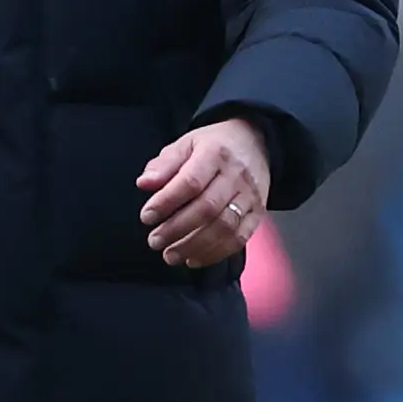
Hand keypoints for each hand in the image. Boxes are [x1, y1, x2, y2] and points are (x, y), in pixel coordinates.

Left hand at [138, 117, 273, 269]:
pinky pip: (240, 238)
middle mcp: (236, 176)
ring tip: (170, 255)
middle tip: (154, 241)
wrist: (256, 142)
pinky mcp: (258, 213)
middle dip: (177, 229)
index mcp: (215, 154)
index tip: (146, 216)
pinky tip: (194, 259)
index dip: (167, 202)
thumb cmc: (214, 145)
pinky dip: (216, 253)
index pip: (190, 182)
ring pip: (225, 227)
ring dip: (194, 246)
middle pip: (207, 208)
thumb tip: (144, 184)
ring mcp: (250, 196)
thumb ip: (164, 164)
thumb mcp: (186, 144)